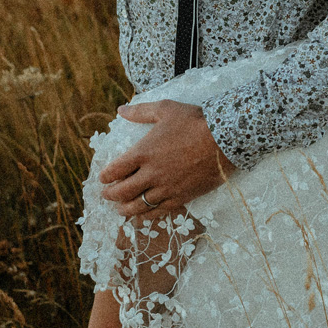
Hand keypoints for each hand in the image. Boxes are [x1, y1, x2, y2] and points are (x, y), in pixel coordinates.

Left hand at [98, 100, 237, 218]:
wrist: (225, 140)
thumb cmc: (195, 122)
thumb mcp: (166, 110)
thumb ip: (141, 112)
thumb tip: (121, 110)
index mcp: (143, 152)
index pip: (115, 170)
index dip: (105, 176)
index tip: (102, 179)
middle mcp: (151, 173)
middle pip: (123, 191)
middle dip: (110, 195)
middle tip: (106, 195)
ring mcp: (166, 188)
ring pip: (138, 206)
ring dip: (125, 209)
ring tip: (120, 210)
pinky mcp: (181, 197)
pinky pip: (159, 212)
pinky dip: (147, 217)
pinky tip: (142, 218)